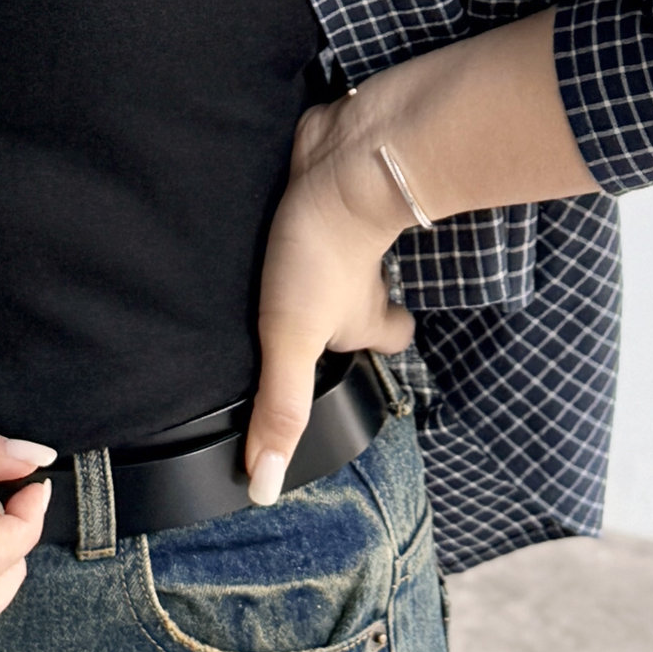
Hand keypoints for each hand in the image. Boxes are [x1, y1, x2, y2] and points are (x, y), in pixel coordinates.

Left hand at [245, 93, 414, 504]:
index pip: (388, 338)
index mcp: (364, 315)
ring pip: (340, 247)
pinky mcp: (316, 189)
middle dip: (348, 299)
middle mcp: (360, 275)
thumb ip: (281, 409)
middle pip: (368, 293)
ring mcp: (342, 229)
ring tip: (276, 263)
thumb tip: (264, 489)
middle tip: (310, 306)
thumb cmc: (324, 253)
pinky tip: (266, 210)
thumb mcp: (294, 341)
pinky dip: (299, 207)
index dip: (378, 344)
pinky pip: (313, 203)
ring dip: (315, 253)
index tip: (352, 355)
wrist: (340, 162)